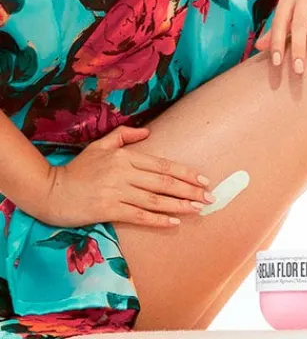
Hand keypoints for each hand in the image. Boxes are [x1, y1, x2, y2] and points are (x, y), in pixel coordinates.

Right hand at [39, 126, 213, 228]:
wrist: (49, 190)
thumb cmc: (77, 168)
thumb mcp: (100, 145)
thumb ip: (124, 136)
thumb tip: (148, 131)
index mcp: (125, 156)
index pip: (163, 165)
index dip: (185, 173)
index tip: (203, 179)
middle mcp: (124, 172)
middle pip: (164, 182)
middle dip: (190, 190)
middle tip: (210, 197)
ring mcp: (117, 191)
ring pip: (155, 199)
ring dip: (180, 205)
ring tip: (198, 209)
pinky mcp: (108, 209)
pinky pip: (139, 215)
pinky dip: (158, 219)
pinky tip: (174, 222)